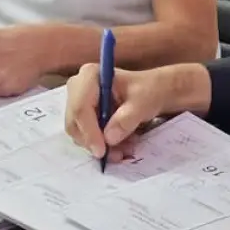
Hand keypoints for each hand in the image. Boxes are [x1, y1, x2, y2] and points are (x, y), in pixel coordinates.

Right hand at [64, 63, 210, 160]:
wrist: (154, 92)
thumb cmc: (148, 90)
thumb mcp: (143, 102)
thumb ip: (126, 119)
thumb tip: (108, 139)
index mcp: (90, 75)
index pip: (80, 106)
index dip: (89, 131)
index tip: (102, 151)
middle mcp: (79, 87)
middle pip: (75, 121)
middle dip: (95, 141)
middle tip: (116, 154)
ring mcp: (80, 102)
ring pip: (79, 133)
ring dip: (101, 146)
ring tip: (125, 149)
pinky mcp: (85, 117)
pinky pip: (86, 137)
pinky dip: (103, 145)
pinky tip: (121, 146)